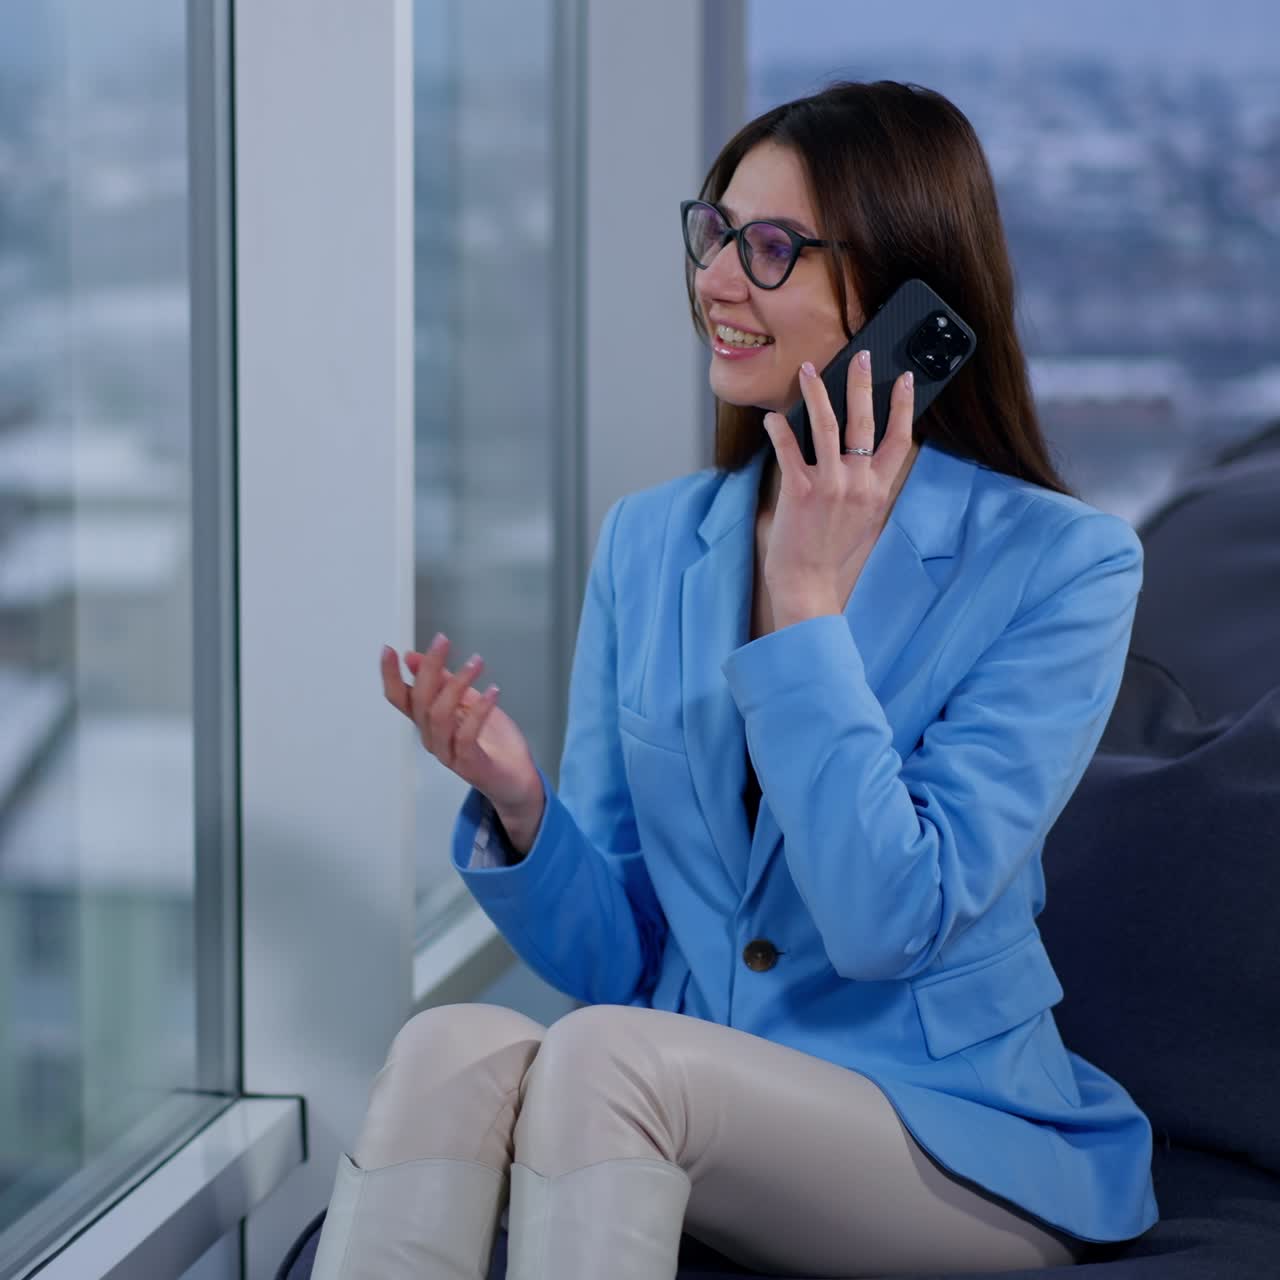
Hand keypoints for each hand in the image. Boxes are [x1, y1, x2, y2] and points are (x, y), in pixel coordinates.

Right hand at [380, 635, 541, 818]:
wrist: (517, 780)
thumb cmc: (492, 741)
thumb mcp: (468, 702)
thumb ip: (442, 682)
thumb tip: (412, 657)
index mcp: (428, 723)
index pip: (399, 699)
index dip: (390, 676)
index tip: (388, 650)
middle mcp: (432, 738)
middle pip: (420, 701)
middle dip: (429, 667)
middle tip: (443, 641)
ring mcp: (448, 753)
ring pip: (439, 715)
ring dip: (457, 683)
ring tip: (477, 662)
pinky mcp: (469, 763)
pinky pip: (467, 734)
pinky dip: (479, 709)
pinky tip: (493, 691)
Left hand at [759, 349, 915, 624]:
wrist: (808, 582)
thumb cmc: (832, 552)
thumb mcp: (863, 518)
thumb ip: (866, 485)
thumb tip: (859, 450)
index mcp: (878, 490)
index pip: (900, 439)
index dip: (904, 407)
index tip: (906, 379)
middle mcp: (859, 484)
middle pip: (865, 422)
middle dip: (862, 384)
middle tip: (861, 356)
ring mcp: (830, 486)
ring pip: (827, 426)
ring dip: (818, 393)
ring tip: (808, 370)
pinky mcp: (800, 491)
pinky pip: (789, 450)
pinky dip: (780, 430)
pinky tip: (773, 417)